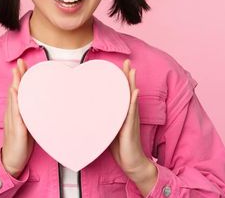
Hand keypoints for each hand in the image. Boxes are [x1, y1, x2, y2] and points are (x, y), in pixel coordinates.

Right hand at [1, 58, 34, 177]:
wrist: (11, 162)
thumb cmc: (21, 144)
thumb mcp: (28, 125)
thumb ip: (31, 114)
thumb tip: (42, 104)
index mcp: (15, 113)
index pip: (17, 92)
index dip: (20, 78)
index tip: (23, 64)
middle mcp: (12, 114)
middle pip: (14, 91)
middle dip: (17, 76)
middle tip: (20, 62)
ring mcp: (13, 121)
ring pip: (13, 100)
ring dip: (15, 85)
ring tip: (17, 72)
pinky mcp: (16, 130)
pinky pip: (15, 115)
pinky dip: (15, 103)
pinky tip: (16, 94)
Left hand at [109, 59, 157, 194]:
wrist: (131, 163)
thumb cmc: (120, 147)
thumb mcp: (109, 129)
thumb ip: (104, 119)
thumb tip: (89, 111)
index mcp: (123, 113)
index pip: (122, 93)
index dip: (122, 80)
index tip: (119, 66)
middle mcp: (129, 114)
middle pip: (129, 91)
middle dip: (128, 76)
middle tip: (127, 61)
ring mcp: (131, 120)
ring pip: (132, 98)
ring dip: (132, 84)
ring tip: (132, 70)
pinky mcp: (130, 128)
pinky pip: (132, 112)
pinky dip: (133, 101)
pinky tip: (135, 91)